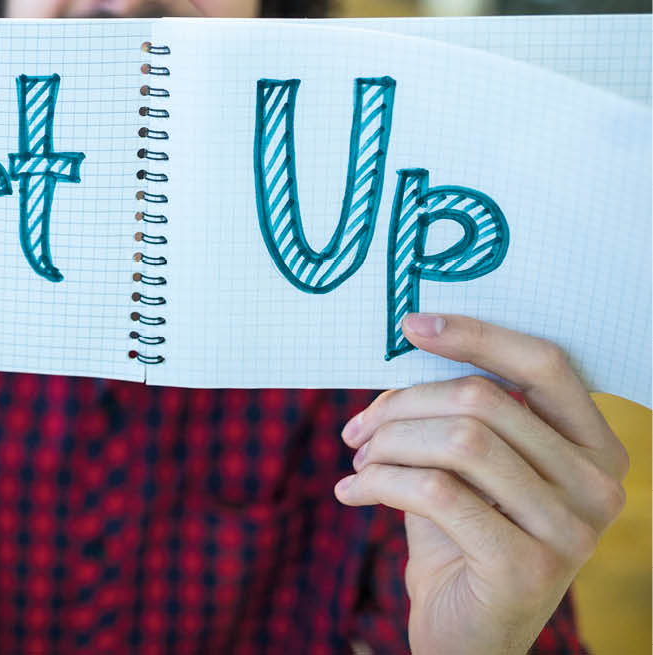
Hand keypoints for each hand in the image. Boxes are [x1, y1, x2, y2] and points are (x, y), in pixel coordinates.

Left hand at [337, 312, 629, 654]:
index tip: (411, 325)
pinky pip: (434, 493)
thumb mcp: (465, 463)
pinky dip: (377, 483)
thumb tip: (412, 342)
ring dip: (389, 445)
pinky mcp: (526, 567)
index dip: (476, 335)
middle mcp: (598, 486)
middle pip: (483, 402)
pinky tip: (351, 491)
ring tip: (359, 462)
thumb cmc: (462, 533)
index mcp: (596, 447)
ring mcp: (570, 530)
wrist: (465, 630)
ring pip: (458, 443)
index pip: (545, 365)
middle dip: (402, 405)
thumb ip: (458, 408)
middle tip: (358, 429)